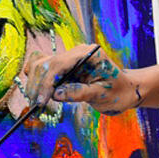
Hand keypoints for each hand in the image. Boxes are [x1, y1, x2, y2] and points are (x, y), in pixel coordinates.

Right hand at [22, 44, 143, 114]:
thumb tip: (55, 94)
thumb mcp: (101, 95)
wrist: (124, 91)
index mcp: (88, 54)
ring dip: (34, 82)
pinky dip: (37, 79)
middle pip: (46, 63)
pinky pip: (43, 68)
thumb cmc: (118, 92)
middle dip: (37, 84)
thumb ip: (79, 93)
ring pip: (41, 64)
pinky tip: (38, 94)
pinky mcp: (64, 66)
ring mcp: (69, 58)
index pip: (58, 64)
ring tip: (35, 102)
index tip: (40, 100)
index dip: (46, 82)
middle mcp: (76, 52)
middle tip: (34, 105)